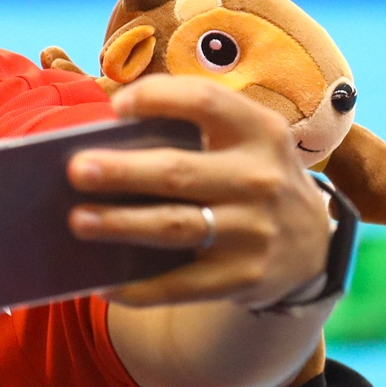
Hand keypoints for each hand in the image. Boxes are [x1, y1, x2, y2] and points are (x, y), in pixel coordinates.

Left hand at [66, 75, 331, 308]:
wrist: (310, 245)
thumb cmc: (248, 177)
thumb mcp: (244, 143)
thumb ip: (192, 132)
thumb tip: (106, 145)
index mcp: (258, 131)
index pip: (205, 102)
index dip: (159, 98)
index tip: (119, 106)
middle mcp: (259, 179)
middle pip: (177, 172)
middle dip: (123, 171)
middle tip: (76, 170)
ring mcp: (253, 232)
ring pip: (174, 227)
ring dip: (121, 225)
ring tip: (78, 221)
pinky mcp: (242, 278)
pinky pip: (181, 285)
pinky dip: (139, 288)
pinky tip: (104, 284)